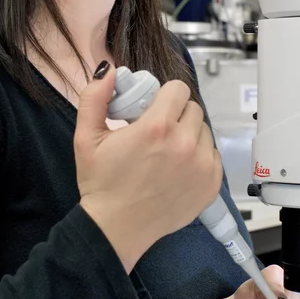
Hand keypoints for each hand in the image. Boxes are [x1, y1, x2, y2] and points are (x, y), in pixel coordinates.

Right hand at [75, 63, 222, 271]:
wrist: (115, 229)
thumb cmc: (100, 184)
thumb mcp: (86, 137)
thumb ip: (95, 97)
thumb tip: (111, 70)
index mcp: (158, 127)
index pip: (178, 89)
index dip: (164, 96)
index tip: (153, 109)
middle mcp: (186, 144)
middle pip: (193, 108)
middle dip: (176, 115)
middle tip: (158, 132)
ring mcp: (203, 166)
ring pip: (205, 132)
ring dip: (189, 135)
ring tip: (167, 153)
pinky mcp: (211, 185)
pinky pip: (213, 156)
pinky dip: (200, 158)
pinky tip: (178, 169)